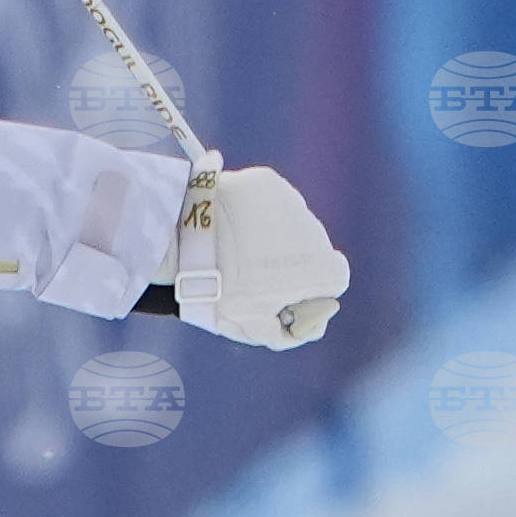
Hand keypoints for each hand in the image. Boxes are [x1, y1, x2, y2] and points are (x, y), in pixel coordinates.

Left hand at [163, 164, 348, 350]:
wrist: (181, 241)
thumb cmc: (216, 291)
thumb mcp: (249, 326)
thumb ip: (288, 334)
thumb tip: (311, 327)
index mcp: (319, 267)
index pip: (334, 281)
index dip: (312, 292)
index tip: (285, 296)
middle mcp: (314, 230)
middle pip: (316, 251)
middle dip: (293, 264)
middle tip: (253, 274)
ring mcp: (291, 201)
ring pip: (293, 224)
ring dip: (276, 237)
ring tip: (238, 249)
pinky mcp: (267, 182)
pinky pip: (272, 201)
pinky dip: (258, 214)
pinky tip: (232, 226)